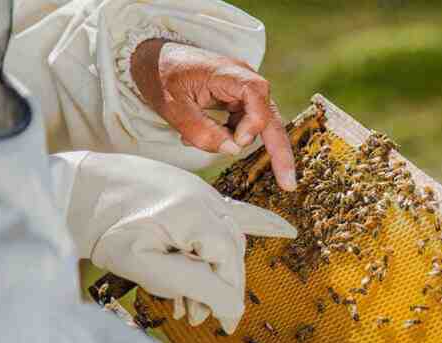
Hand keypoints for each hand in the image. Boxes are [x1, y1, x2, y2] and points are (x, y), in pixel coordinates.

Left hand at [66, 152, 296, 330]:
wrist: (75, 189)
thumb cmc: (102, 227)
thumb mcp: (144, 265)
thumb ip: (194, 284)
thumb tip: (233, 305)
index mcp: (198, 214)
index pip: (228, 265)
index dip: (228, 298)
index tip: (224, 326)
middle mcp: (209, 198)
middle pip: (230, 253)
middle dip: (217, 288)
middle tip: (195, 316)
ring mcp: (203, 191)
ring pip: (226, 238)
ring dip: (216, 269)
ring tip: (191, 299)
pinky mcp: (194, 190)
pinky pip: (234, 211)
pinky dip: (258, 223)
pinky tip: (284, 231)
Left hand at [130, 39, 295, 190]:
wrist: (153, 58)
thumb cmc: (162, 76)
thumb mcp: (174, 108)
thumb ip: (202, 131)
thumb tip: (233, 151)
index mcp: (229, 73)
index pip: (258, 97)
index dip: (252, 125)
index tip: (236, 142)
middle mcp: (244, 80)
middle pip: (271, 118)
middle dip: (279, 153)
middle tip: (288, 185)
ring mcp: (243, 90)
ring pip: (257, 125)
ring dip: (235, 141)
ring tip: (193, 140)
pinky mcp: (238, 100)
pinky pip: (243, 124)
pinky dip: (228, 136)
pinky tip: (201, 136)